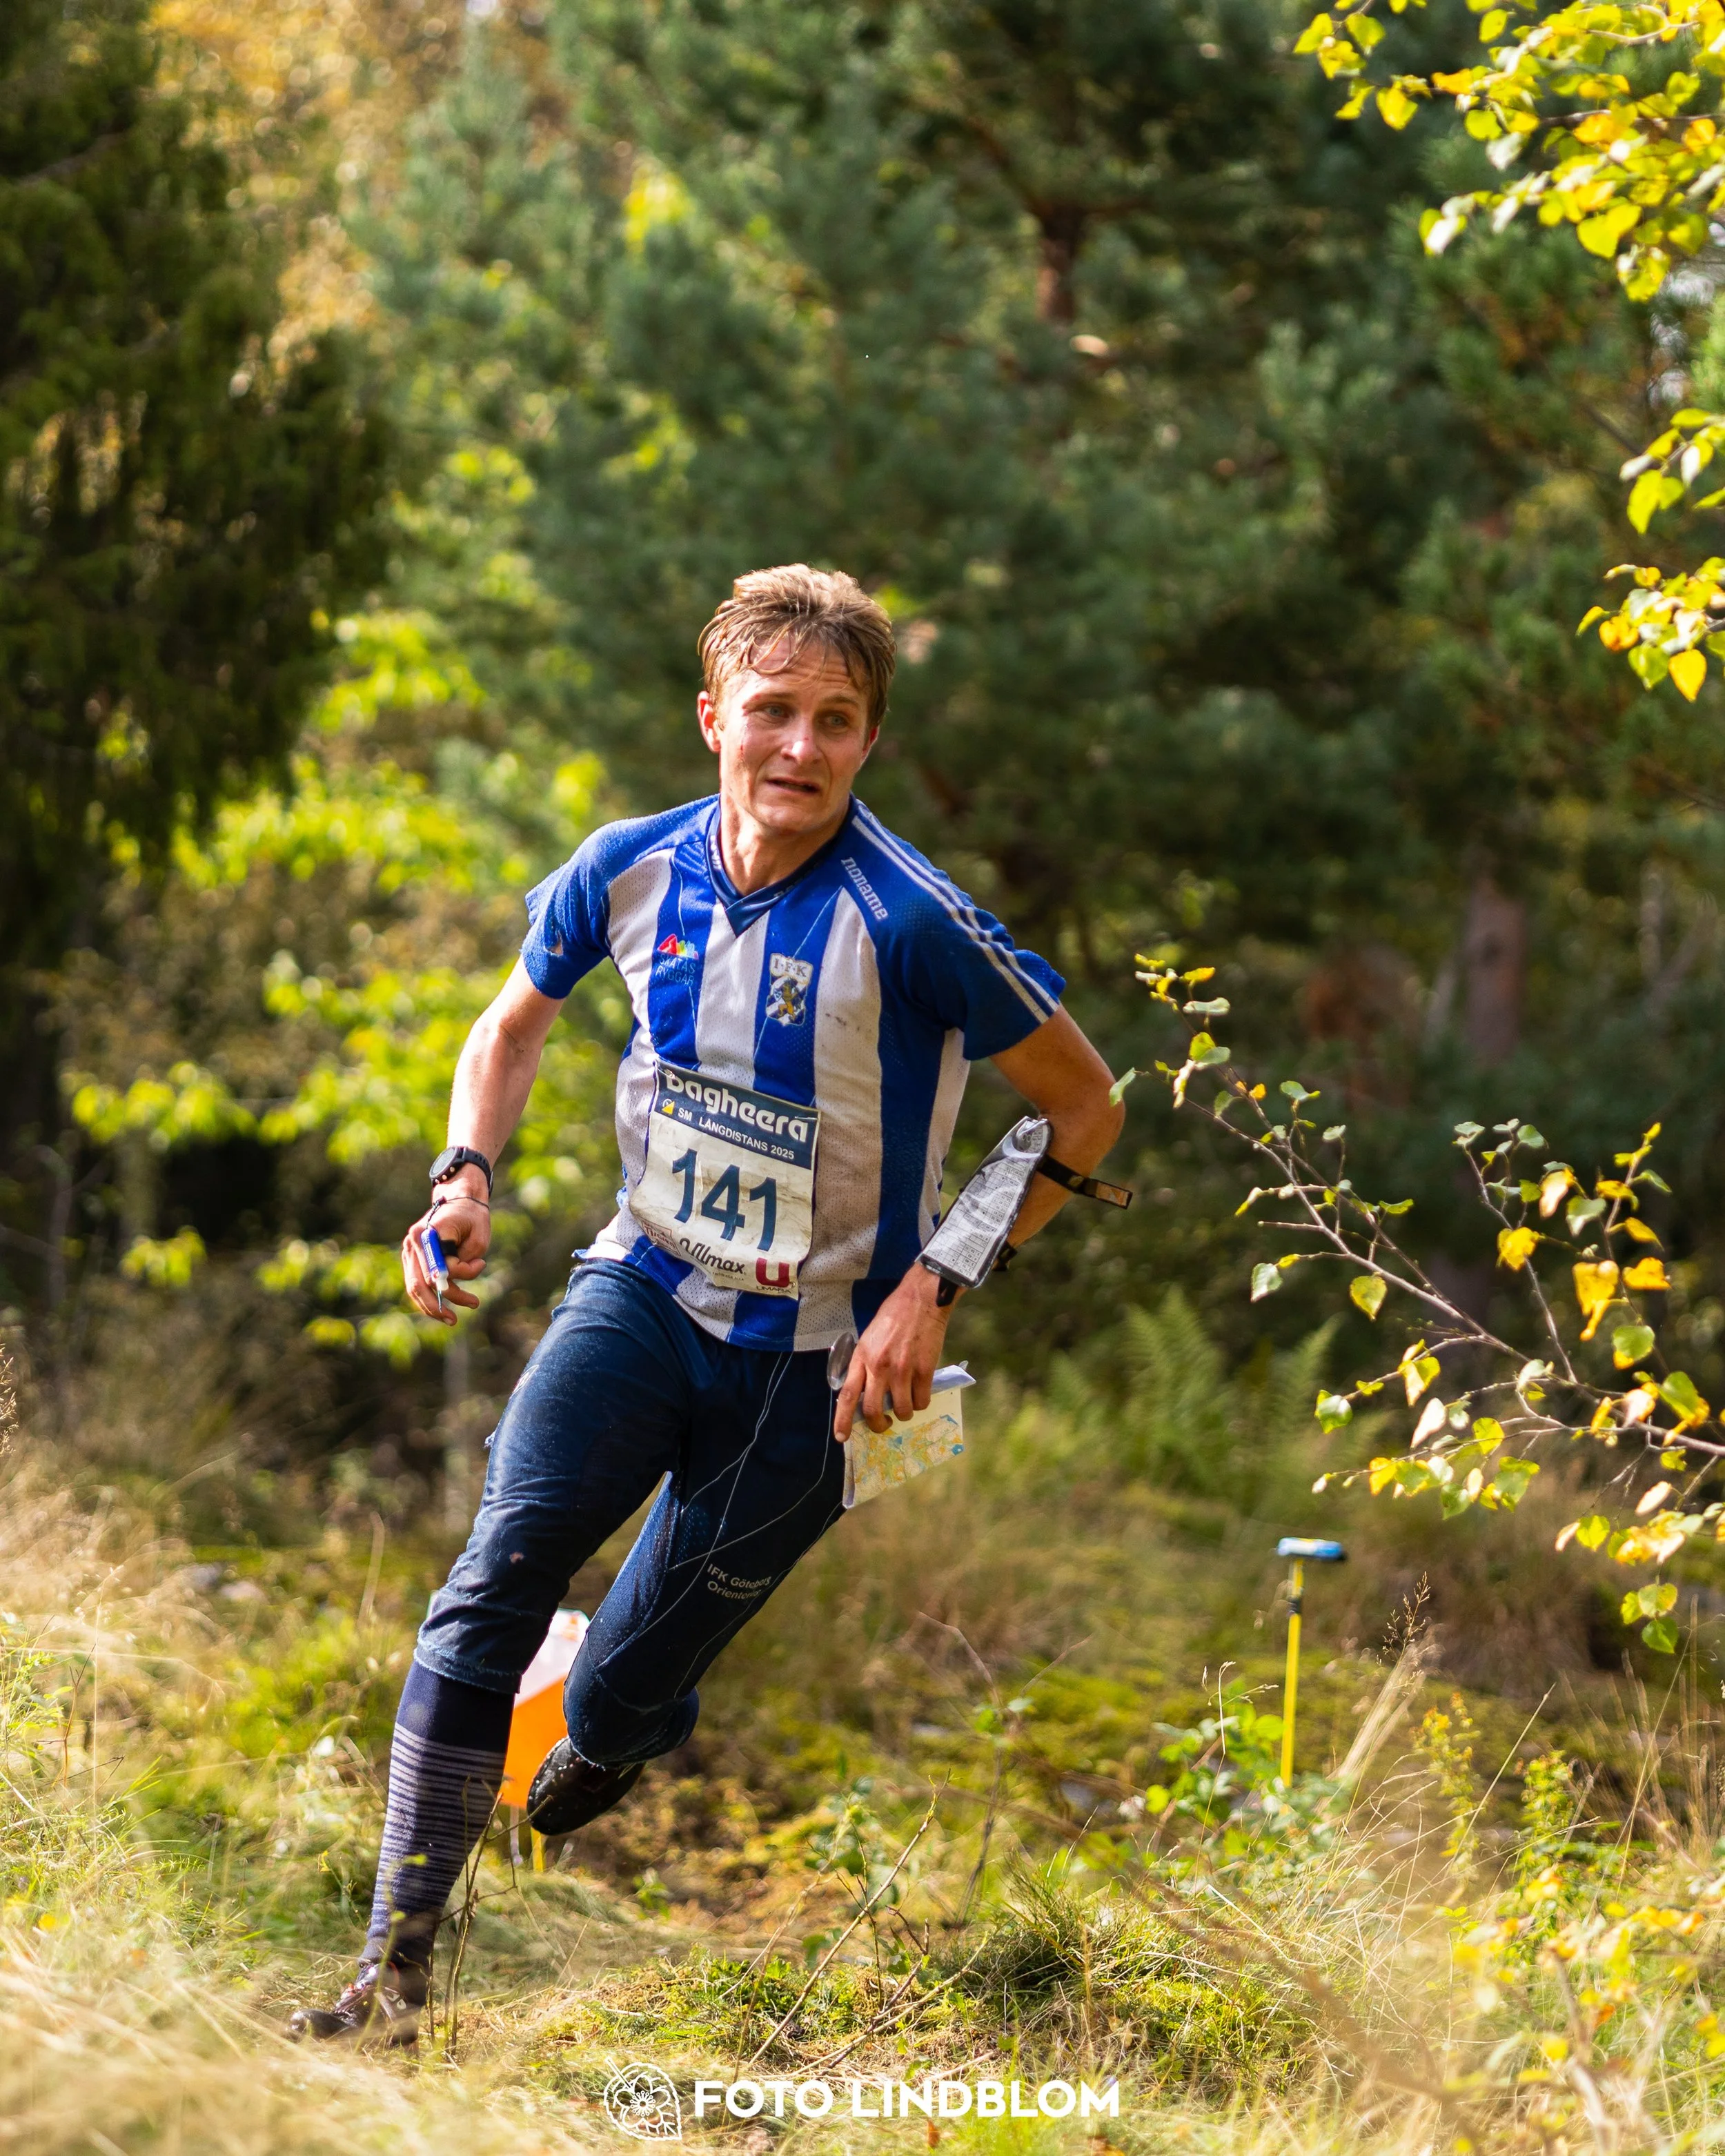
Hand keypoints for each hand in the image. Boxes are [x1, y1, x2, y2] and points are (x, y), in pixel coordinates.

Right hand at [401, 1183, 490, 1324]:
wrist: (460, 1198)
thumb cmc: (473, 1217)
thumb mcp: (479, 1239)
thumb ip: (466, 1262)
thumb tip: (452, 1280)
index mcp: (427, 1234)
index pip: (436, 1269)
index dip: (456, 1278)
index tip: (479, 1272)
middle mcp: (413, 1242)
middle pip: (419, 1284)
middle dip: (437, 1306)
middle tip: (455, 1320)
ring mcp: (410, 1250)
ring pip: (414, 1287)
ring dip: (432, 1306)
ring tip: (452, 1319)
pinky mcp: (412, 1257)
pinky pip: (416, 1282)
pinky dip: (427, 1298)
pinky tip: (442, 1308)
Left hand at [833, 1264, 951, 1439]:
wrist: (920, 1300)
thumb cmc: (893, 1317)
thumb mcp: (869, 1338)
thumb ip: (865, 1363)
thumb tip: (866, 1391)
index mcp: (862, 1357)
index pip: (847, 1395)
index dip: (843, 1420)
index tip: (842, 1437)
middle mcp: (879, 1366)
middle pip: (873, 1410)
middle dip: (878, 1425)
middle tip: (884, 1425)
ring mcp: (902, 1370)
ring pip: (901, 1410)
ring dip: (903, 1414)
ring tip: (906, 1404)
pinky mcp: (924, 1370)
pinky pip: (921, 1401)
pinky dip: (920, 1403)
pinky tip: (920, 1393)